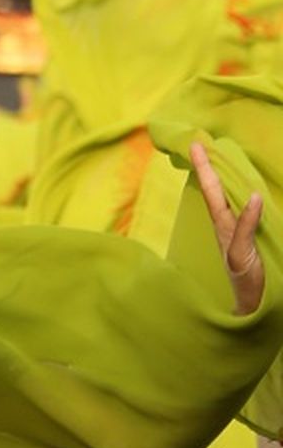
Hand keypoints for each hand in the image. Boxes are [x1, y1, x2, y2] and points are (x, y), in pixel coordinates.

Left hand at [191, 142, 264, 314]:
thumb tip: (252, 196)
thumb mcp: (242, 253)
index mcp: (223, 225)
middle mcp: (225, 225)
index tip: (194, 145)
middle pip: (214, 190)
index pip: (212, 190)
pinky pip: (237, 210)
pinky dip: (235, 196)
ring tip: (210, 159)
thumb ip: (246, 226)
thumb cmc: (245, 280)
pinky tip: (237, 189)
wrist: (251, 303)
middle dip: (206, 167)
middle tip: (197, 144)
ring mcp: (234, 231)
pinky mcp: (243, 238)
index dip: (204, 167)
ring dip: (216, 178)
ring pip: (223, 198)